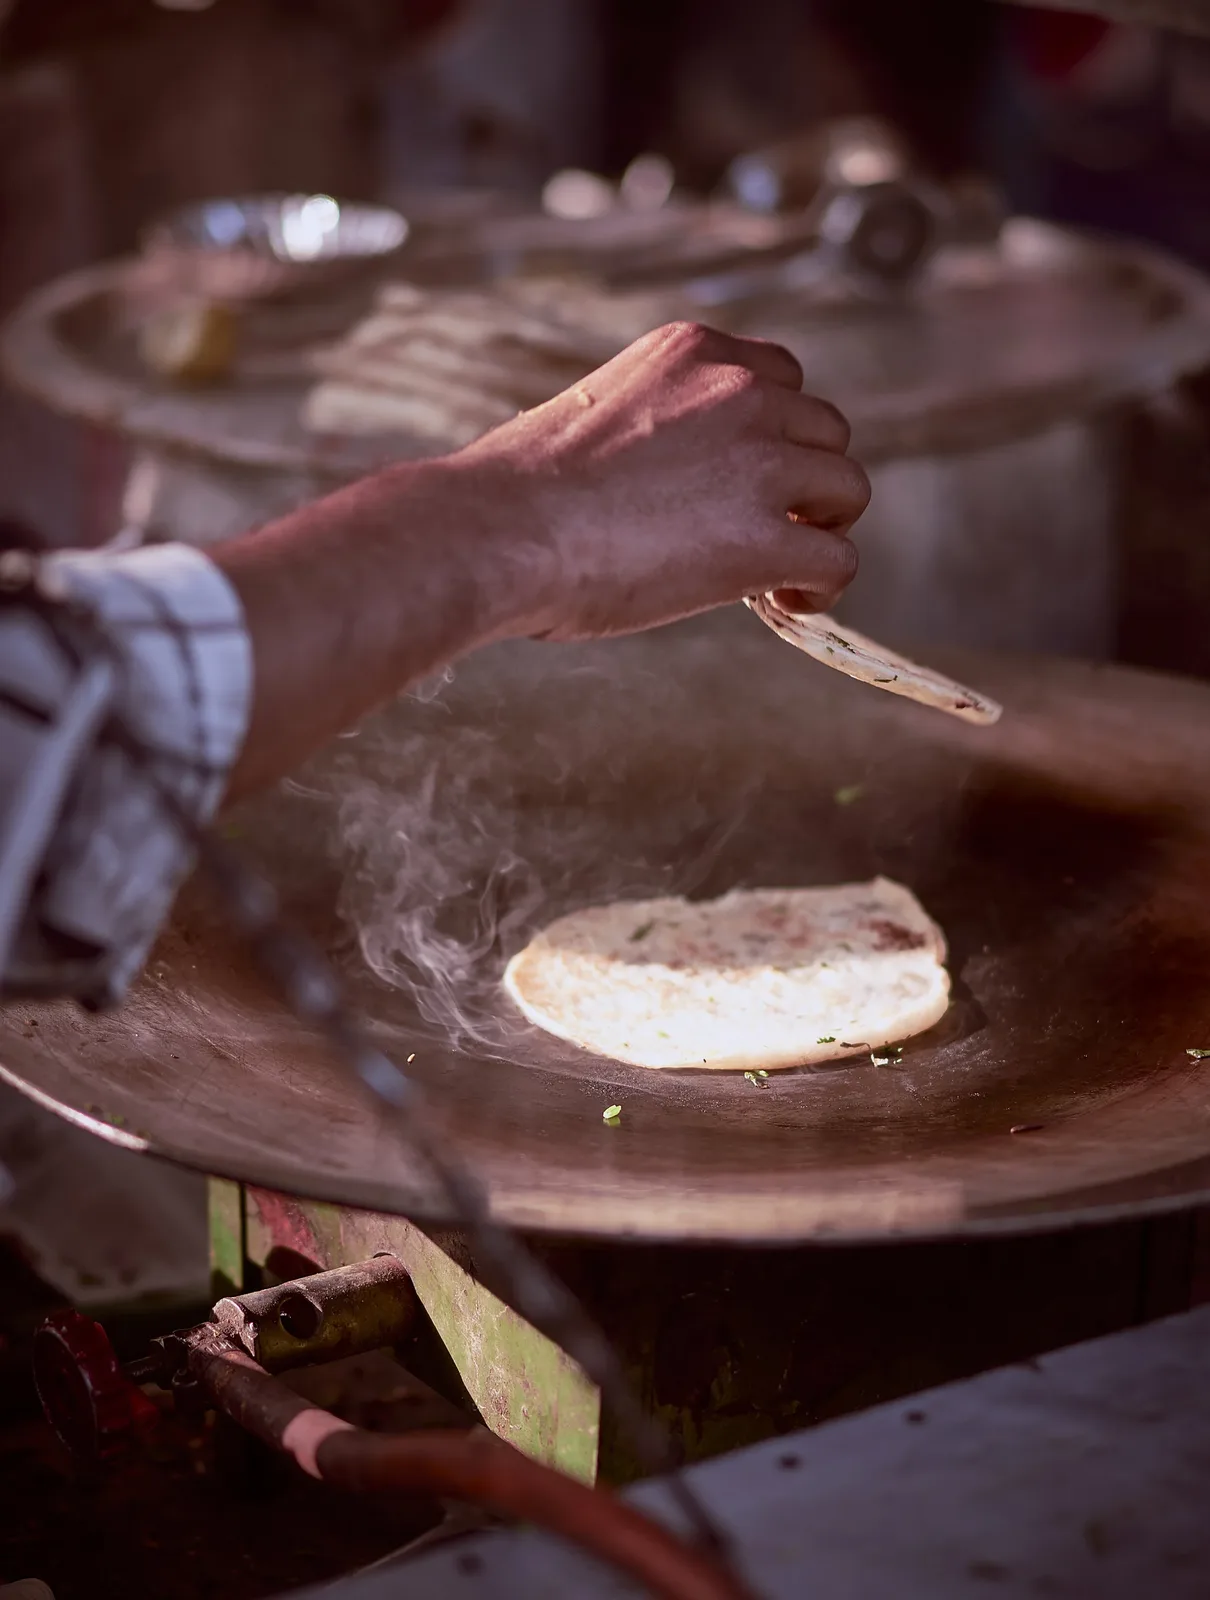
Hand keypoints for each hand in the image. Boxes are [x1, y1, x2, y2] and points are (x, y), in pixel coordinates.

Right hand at [458, 320, 869, 641]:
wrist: (498, 532)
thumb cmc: (517, 493)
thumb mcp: (596, 414)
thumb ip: (657, 428)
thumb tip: (671, 485)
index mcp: (692, 352)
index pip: (779, 376)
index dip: (775, 435)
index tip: (745, 478)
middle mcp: (738, 390)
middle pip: (824, 431)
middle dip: (802, 482)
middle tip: (762, 529)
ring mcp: (758, 461)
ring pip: (847, 489)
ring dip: (820, 529)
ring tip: (776, 571)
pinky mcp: (763, 537)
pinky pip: (837, 560)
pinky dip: (821, 588)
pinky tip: (781, 602)